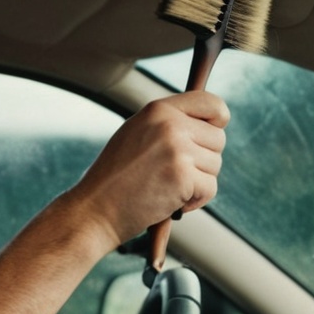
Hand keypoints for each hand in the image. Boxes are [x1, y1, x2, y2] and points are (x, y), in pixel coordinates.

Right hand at [71, 91, 228, 248]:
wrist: (95, 210)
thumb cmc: (114, 178)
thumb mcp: (135, 134)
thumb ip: (168, 124)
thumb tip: (210, 124)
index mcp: (158, 110)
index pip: (211, 103)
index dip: (218, 120)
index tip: (213, 132)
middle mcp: (169, 125)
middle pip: (218, 139)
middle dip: (204, 160)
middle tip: (177, 174)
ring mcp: (177, 150)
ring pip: (215, 165)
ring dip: (199, 182)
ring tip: (168, 188)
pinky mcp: (182, 177)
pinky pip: (210, 188)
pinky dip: (196, 201)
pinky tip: (172, 203)